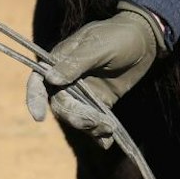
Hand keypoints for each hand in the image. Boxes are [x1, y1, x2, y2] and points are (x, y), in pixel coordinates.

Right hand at [26, 3, 168, 147]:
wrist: (145, 40)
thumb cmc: (117, 36)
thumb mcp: (97, 47)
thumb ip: (74, 64)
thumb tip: (50, 79)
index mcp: (59, 61)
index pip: (38, 81)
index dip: (34, 99)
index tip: (39, 117)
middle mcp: (67, 79)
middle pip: (60, 105)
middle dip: (75, 117)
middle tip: (95, 122)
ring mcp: (84, 92)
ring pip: (77, 116)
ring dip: (89, 127)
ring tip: (108, 128)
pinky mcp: (100, 102)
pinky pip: (94, 121)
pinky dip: (98, 134)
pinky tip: (107, 142)